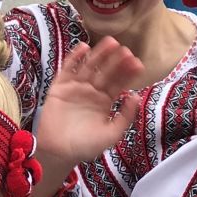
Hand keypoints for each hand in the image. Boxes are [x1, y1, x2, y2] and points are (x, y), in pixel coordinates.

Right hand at [33, 39, 145, 174]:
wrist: (58, 153)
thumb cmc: (85, 146)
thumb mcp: (111, 134)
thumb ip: (125, 116)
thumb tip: (135, 95)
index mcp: (105, 102)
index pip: (118, 83)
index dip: (128, 73)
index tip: (138, 63)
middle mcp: (91, 92)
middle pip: (106, 71)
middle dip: (116, 61)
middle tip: (126, 50)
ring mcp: (76, 88)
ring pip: (89, 66)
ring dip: (99, 54)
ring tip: (110, 43)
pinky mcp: (60, 87)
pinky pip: (67, 69)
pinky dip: (74, 58)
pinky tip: (84, 48)